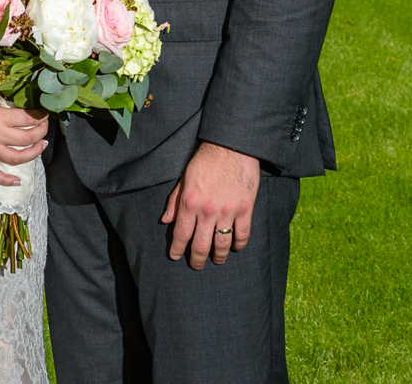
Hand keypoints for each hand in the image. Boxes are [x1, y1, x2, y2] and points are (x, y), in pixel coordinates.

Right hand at [0, 96, 47, 184]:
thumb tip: (18, 105)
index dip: (40, 115)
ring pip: (17, 157)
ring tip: (41, 145)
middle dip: (41, 131)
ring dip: (33, 152)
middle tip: (45, 127)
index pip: (27, 117)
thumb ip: (3, 103)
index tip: (45, 113)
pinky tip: (17, 182)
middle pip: (27, 137)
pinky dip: (6, 180)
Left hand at [161, 140, 258, 268]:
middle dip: (196, 260)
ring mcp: (228, 211)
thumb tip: (166, 220)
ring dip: (218, 257)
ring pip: (222, 245)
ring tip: (216, 260)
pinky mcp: (245, 208)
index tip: (175, 256)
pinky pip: (242, 235)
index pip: (181, 234)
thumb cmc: (205, 160)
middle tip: (195, 265)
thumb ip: (175, 200)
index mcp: (190, 202)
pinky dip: (238, 245)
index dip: (177, 248)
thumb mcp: (184, 178)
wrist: (231, 145)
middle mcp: (207, 210)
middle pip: (200, 245)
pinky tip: (235, 247)